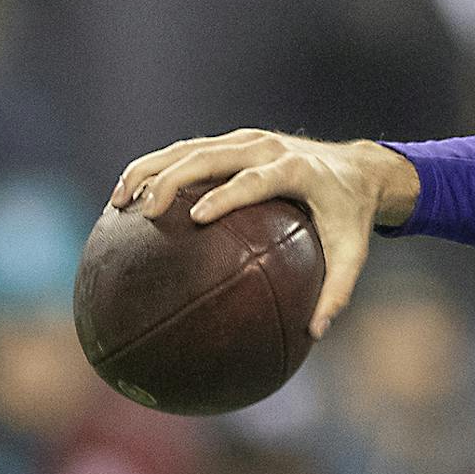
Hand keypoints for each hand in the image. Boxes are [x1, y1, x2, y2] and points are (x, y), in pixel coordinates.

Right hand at [111, 132, 420, 338]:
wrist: (357, 168)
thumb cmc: (351, 217)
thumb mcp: (353, 253)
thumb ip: (337, 291)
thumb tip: (314, 333)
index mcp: (296, 170)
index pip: (255, 180)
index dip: (226, 195)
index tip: (196, 217)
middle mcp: (266, 147)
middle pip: (209, 154)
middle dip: (171, 179)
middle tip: (143, 212)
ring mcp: (246, 139)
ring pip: (187, 148)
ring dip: (148, 170)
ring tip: (117, 203)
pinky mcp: (232, 141)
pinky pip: (186, 152)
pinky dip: (155, 170)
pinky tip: (127, 199)